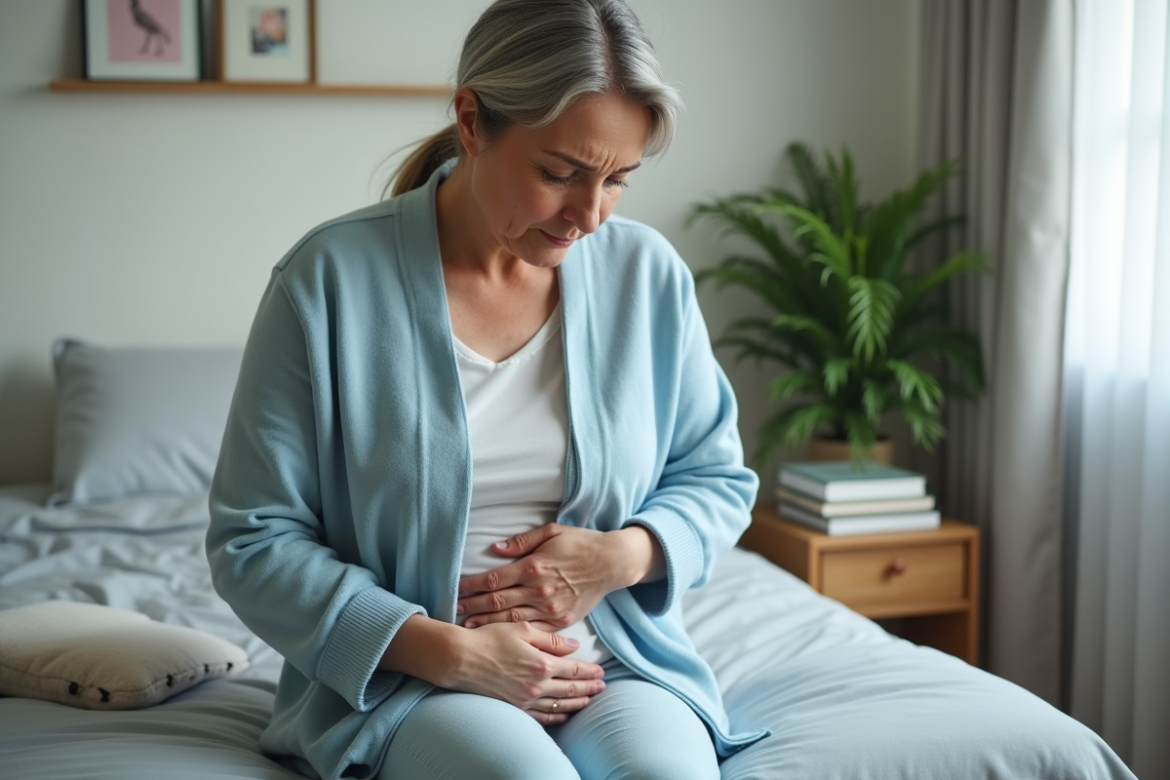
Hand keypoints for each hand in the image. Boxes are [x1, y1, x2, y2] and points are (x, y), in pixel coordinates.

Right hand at [451, 621, 606, 724]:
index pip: (575, 669)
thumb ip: (551, 639)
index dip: (590, 671)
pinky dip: (557, 717)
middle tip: (602, 687)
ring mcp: (526, 699)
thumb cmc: (490, 638)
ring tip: (589, 700)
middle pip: (571, 689)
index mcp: (543, 663)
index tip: (601, 672)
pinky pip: (542, 716)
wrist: (461, 659)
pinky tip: (564, 715)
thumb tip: (574, 645)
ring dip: (577, 703)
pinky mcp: (515, 707)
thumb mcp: (523, 629)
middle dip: (589, 688)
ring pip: (560, 705)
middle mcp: (537, 685)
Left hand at [456, 523, 663, 629]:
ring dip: (487, 623)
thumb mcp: (552, 532)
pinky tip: (499, 635)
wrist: (612, 563)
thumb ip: (522, 541)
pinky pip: (533, 631)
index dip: (471, 585)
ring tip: (467, 627)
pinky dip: (513, 634)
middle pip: (497, 601)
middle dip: (472, 606)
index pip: (494, 579)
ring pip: (511, 619)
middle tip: (453, 610)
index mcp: (534, 567)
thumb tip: (495, 548)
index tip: (456, 588)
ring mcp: (550, 609)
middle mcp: (539, 590)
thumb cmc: (581, 543)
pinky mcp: (561, 621)